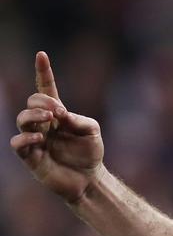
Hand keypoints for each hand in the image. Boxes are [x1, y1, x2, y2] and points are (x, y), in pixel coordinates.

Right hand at [11, 52, 104, 203]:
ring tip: (49, 119)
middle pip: (31, 103)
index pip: (46, 90)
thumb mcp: (92, 131)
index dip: (43, 72)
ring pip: (22, 119)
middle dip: (41, 102)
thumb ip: (78, 119)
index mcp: (58, 114)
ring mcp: (35, 139)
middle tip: (56, 111)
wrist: (89, 180)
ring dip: (33, 115)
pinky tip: (40, 137)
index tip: (41, 55)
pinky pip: (18, 143)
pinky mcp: (30, 157)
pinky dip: (26, 137)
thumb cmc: (90, 153)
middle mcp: (43, 124)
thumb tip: (59, 113)